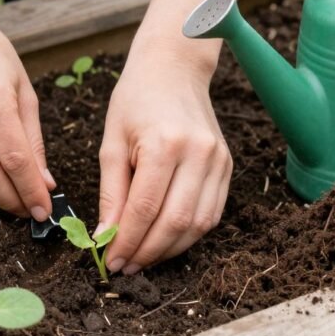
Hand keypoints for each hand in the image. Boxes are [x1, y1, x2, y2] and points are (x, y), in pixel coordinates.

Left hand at [98, 42, 231, 274]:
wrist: (173, 69)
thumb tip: (106, 237)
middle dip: (147, 252)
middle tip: (125, 266)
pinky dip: (188, 234)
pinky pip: (212, 213)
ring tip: (142, 258)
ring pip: (198, 224)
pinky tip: (165, 241)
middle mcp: (199, 154)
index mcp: (165, 144)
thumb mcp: (111, 143)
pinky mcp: (227, 166)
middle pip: (175, 222)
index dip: (127, 241)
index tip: (110, 260)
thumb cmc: (135, 101)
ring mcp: (219, 160)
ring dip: (169, 249)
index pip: (145, 208)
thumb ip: (111, 193)